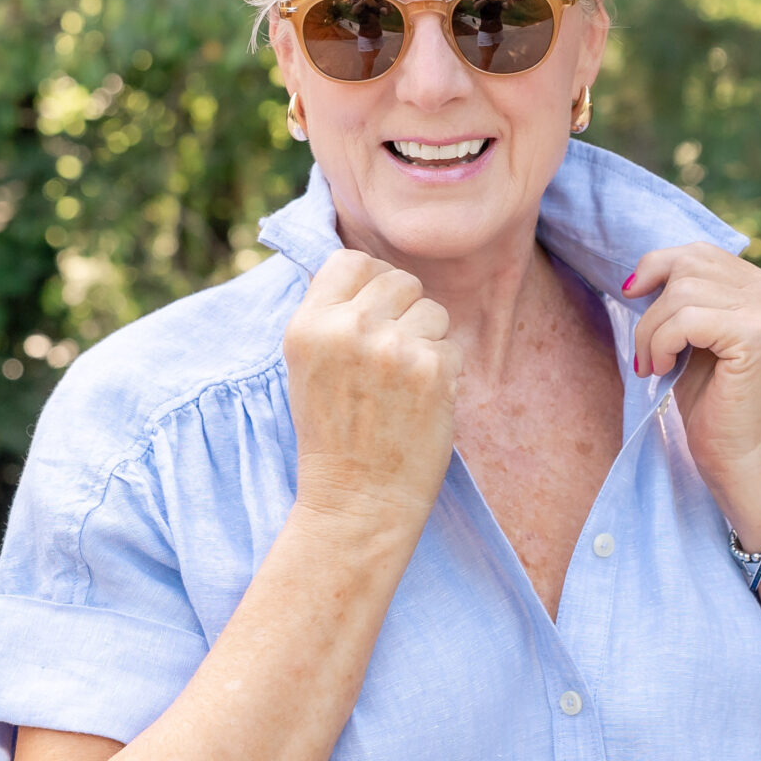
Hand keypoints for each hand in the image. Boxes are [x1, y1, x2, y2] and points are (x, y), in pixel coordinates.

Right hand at [283, 250, 460, 530]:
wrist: (357, 501)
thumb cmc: (336, 436)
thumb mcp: (309, 367)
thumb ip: (333, 316)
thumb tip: (373, 272)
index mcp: (308, 325)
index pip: (350, 260)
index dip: (371, 281)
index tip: (377, 311)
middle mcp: (347, 328)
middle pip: (399, 279)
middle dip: (405, 312)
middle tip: (393, 360)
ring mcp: (392, 347)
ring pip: (432, 309)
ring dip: (428, 341)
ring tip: (404, 385)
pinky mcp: (431, 369)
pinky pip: (452, 346)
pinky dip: (445, 373)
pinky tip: (422, 404)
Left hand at [625, 243, 760, 541]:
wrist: (735, 454)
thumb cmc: (710, 398)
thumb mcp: (695, 333)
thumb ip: (686, 294)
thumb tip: (641, 269)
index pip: (701, 253)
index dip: (658, 267)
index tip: (632, 293)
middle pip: (688, 267)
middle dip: (653, 308)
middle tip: (647, 352)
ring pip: (681, 293)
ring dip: (651, 332)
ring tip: (654, 365)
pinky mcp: (757, 333)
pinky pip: (685, 319)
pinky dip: (661, 343)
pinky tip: (662, 369)